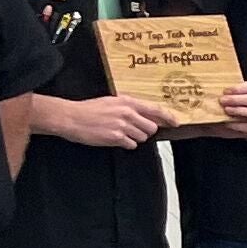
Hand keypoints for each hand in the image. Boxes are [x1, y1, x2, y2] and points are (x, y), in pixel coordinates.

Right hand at [45, 95, 161, 149]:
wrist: (70, 117)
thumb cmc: (88, 110)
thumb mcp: (111, 102)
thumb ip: (130, 107)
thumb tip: (147, 116)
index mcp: (127, 102)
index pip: (155, 110)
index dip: (168, 118)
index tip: (176, 123)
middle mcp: (127, 113)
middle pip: (152, 128)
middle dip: (145, 131)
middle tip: (132, 130)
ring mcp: (122, 125)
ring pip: (142, 138)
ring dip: (134, 138)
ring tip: (120, 133)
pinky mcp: (116, 137)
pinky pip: (131, 145)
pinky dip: (125, 144)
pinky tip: (115, 139)